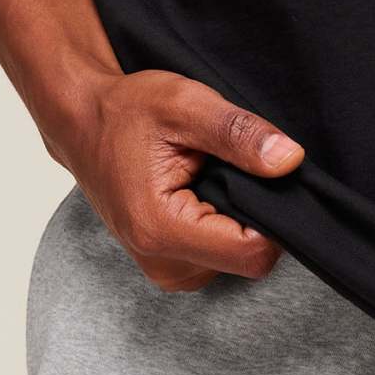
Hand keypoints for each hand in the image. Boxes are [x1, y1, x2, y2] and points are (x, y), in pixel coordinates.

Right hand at [44, 68, 304, 291]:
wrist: (83, 123)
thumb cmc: (127, 111)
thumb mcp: (186, 104)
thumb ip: (239, 134)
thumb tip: (291, 160)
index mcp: (161, 230)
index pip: (253, 252)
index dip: (276, 216)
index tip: (267, 173)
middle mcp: (162, 264)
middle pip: (248, 257)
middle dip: (256, 213)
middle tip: (232, 165)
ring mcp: (165, 270)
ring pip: (237, 258)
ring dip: (238, 217)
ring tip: (211, 173)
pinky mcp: (168, 265)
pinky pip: (220, 255)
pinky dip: (223, 223)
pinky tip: (204, 188)